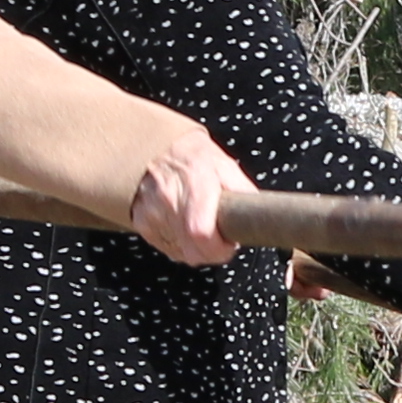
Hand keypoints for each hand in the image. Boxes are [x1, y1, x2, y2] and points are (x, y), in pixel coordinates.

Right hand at [121, 138, 243, 266]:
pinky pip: (168, 248)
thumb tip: (259, 213)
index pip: (202, 233)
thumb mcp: (226, 166)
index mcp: (195, 186)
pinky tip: (186, 227)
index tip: (230, 244)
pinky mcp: (142, 223)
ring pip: (182, 254)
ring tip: (202, 226)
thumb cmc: (193, 156)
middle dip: (213, 252)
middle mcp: (170, 201)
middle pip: (192, 251)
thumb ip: (243, 192)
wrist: (157, 148)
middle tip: (220, 237)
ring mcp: (153, 214)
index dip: (220, 248)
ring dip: (197, 249)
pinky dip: (181, 244)